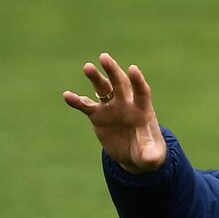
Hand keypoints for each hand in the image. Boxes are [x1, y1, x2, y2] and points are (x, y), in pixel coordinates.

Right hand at [63, 53, 166, 174]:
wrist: (133, 153)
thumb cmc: (147, 152)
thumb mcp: (151, 156)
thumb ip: (151, 155)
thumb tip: (151, 159)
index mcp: (142, 110)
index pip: (141, 91)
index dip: (137, 81)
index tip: (132, 69)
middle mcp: (126, 103)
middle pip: (120, 83)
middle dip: (112, 71)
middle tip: (104, 57)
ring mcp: (111, 107)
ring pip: (103, 88)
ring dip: (95, 77)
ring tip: (87, 67)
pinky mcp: (98, 115)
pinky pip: (86, 106)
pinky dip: (77, 101)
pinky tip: (67, 96)